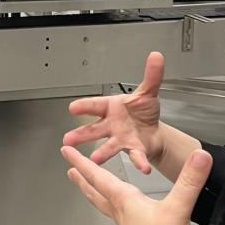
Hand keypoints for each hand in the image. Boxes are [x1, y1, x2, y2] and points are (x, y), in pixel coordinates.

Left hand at [60, 143, 212, 224]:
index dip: (81, 161)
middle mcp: (122, 214)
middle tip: (70, 170)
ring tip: (88, 188)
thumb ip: (190, 181)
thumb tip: (201, 157)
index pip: (98, 176)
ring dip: (95, 194)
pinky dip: (115, 208)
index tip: (67, 151)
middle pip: (96, 193)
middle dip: (82, 179)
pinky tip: (124, 211)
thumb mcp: (178, 209)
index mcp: (125, 202)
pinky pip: (121, 217)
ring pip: (106, 205)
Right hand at [63, 51, 166, 172]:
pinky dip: (139, 162)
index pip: (95, 105)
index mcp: (111, 108)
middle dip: (81, 134)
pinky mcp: (133, 150)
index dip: (84, 106)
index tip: (73, 107)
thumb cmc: (143, 113)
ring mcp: (120, 139)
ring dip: (101, 153)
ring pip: (108, 146)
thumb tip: (156, 56)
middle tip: (68, 139)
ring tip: (94, 160)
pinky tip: (143, 167)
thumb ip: (152, 75)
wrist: (154, 132)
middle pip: (94, 129)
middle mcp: (112, 125)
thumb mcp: (148, 92)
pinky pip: (136, 156)